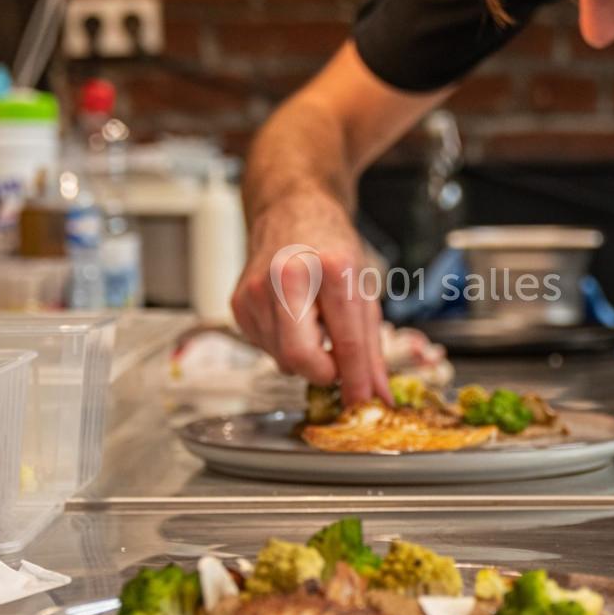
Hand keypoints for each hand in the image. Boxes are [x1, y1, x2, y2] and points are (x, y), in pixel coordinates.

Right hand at [231, 192, 390, 404]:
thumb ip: (370, 347)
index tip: (363, 403)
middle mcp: (286, 277)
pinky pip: (265, 347)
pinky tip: (292, 318)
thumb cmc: (330, 247)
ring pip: (282, 358)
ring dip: (304, 356)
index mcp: (331, 268)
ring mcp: (256, 290)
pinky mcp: (238, 303)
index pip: (346, 342)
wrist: (292, 211)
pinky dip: (284, 344)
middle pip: (300, 358)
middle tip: (337, 366)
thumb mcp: (363, 290)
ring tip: (313, 322)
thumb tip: (374, 394)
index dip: (356, 381)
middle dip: (322, 373)